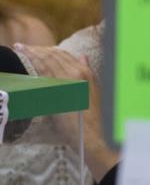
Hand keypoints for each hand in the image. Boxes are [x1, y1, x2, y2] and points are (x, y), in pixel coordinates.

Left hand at [15, 44, 118, 180]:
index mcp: (87, 73)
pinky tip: (23, 60)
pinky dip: (32, 62)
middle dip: (37, 49)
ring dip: (31, 53)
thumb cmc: (94, 120)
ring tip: (19, 50)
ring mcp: (68, 79)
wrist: (95, 136)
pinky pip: (43, 70)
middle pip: (53, 55)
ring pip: (47, 59)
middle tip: (21, 48)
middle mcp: (78, 73)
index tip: (34, 49)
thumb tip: (83, 56)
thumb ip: (87, 74)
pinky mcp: (58, 89)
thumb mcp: (94, 92)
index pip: (63, 55)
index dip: (47, 50)